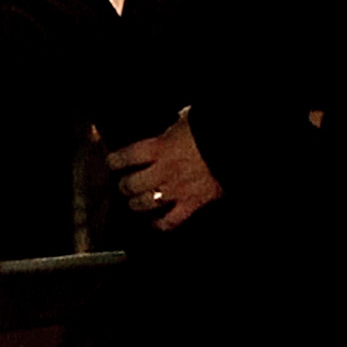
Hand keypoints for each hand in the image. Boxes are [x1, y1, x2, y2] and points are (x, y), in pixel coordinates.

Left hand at [106, 109, 221, 231]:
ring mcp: (176, 190)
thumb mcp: (186, 122)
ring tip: (135, 202)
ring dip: (136, 204)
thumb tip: (172, 125)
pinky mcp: (191, 204)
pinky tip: (156, 222)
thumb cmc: (211, 132)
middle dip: (124, 186)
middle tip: (124, 185)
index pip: (125, 157)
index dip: (114, 161)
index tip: (112, 162)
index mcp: (158, 148)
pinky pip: (170, 221)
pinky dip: (160, 224)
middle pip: (131, 184)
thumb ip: (172, 128)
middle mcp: (163, 171)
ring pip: (145, 204)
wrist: (234, 147)